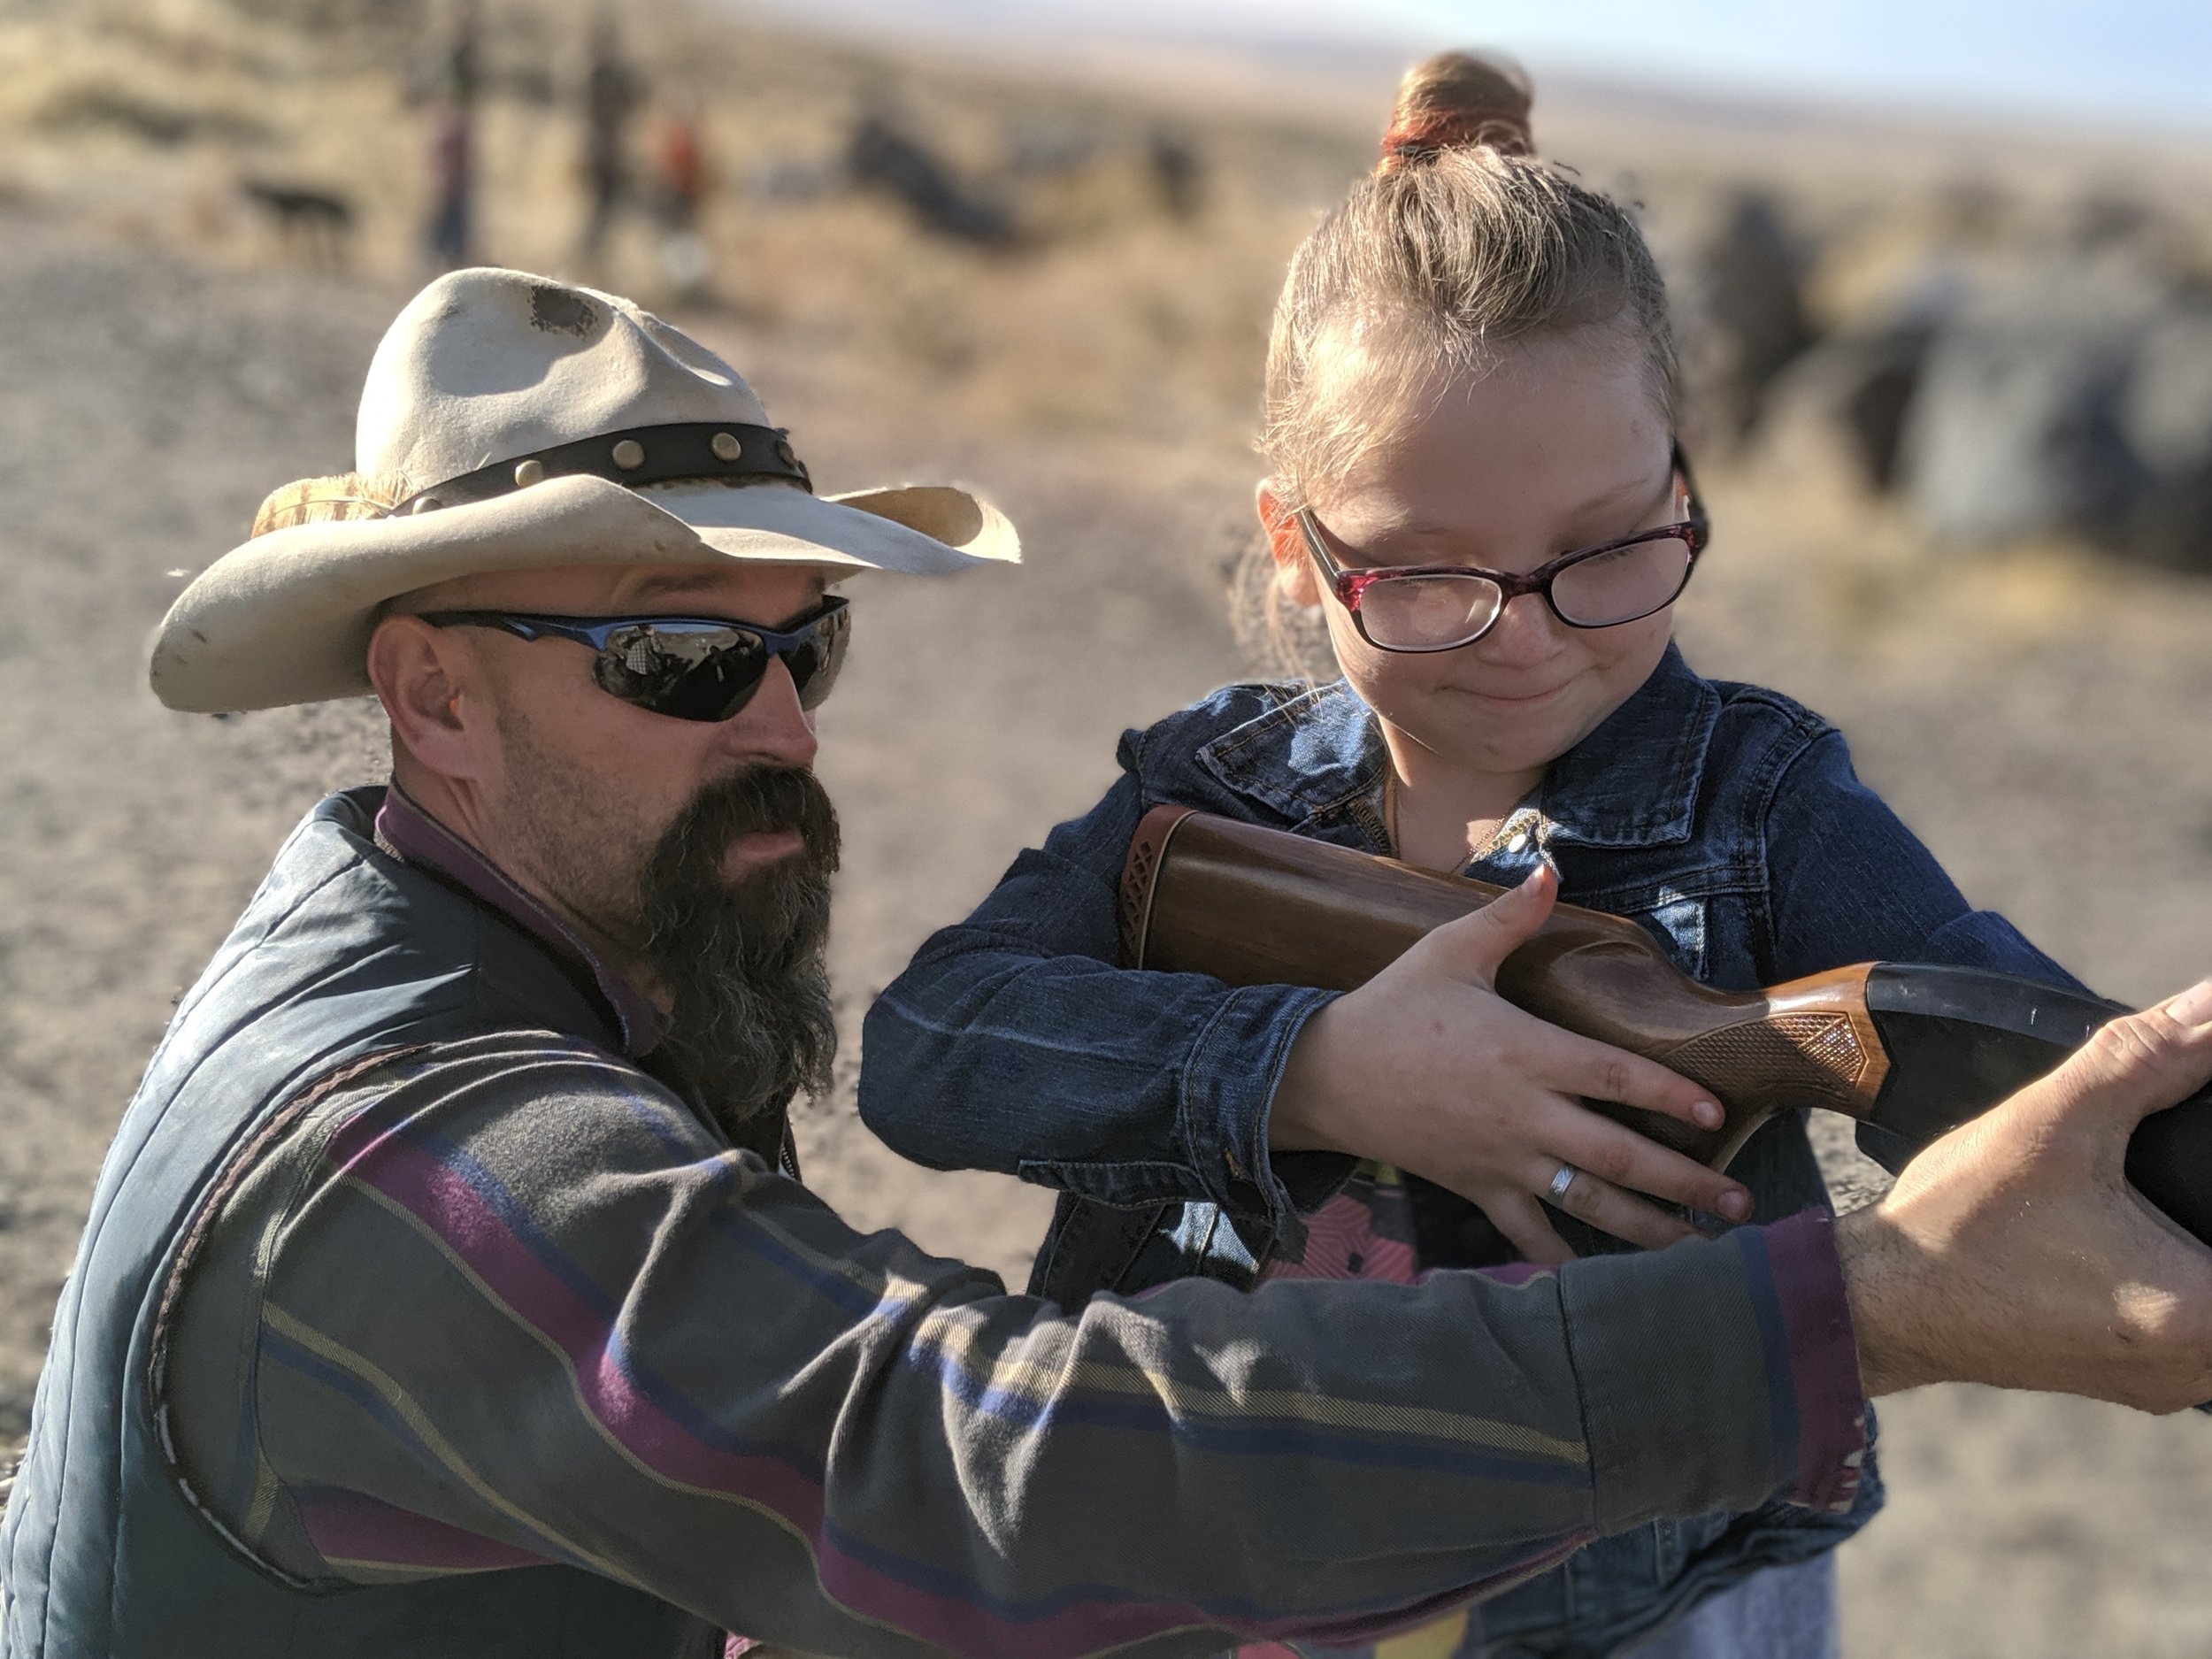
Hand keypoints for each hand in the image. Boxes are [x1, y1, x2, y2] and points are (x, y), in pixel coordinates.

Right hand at [1268, 865, 1751, 1262]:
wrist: (1326, 1074)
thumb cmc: (1392, 1007)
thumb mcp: (1447, 951)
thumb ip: (1508, 918)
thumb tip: (1549, 868)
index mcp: (1527, 1052)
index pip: (1618, 1077)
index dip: (1672, 1098)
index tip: (1718, 1116)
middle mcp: (1525, 1114)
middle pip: (1621, 1156)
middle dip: (1686, 1184)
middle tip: (1739, 1204)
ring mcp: (1502, 1159)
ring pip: (1587, 1202)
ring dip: (1649, 1229)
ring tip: (1699, 1247)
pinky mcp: (1476, 1188)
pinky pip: (1527, 1234)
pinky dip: (1562, 1259)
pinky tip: (1600, 1278)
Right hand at [1838, 980, 2211, 1409]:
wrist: (1878, 1298)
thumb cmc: (1957, 1223)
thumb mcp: (2052, 1121)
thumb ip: (2148, 1057)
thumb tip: (2210, 1005)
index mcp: (2201, 1311)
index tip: (2166, 1170)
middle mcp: (2198, 1365)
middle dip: (2207, 1205)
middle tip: (2158, 1175)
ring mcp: (2166, 1380)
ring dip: (2193, 1244)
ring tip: (2147, 1200)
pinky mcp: (2133, 1378)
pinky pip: (2190, 1328)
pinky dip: (2179, 1276)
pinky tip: (2133, 1234)